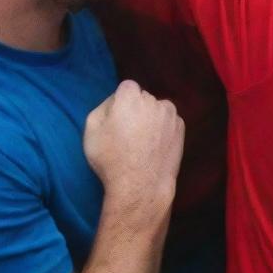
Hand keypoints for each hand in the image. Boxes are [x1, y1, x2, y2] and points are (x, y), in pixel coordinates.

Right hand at [84, 80, 184, 223]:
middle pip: (143, 98)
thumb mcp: (91, 129)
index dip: (121, 103)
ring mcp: (169, 113)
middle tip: (129, 133)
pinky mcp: (181, 127)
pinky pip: (169, 122)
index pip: (126, 88)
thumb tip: (115, 101)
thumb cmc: (111, 158)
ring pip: (157, 109)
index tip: (117, 120)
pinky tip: (155, 146)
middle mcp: (153, 99)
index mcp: (130, 96)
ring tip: (143, 142)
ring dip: (151, 118)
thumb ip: (103, 106)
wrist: (140, 185)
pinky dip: (164, 129)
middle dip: (137, 109)